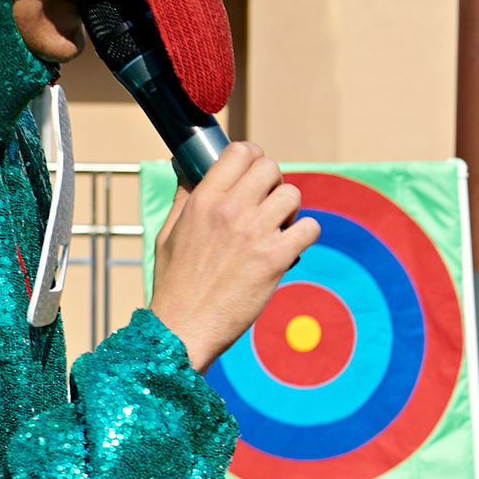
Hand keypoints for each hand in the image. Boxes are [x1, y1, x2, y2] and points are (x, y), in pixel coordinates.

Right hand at [148, 141, 319, 371]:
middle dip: (274, 182)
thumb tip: (191, 171)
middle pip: (271, 168)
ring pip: (293, 195)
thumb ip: (184, 198)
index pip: (240, 152)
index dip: (254, 156)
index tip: (255, 171)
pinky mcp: (275, 259)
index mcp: (204, 200)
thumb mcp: (169, 232)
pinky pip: (310, 228)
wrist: (184, 326)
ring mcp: (255, 234)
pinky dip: (306, 234)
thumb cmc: (174, 283)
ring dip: (290, 209)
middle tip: (268, 204)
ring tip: (278, 228)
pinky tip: (292, 246)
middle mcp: (231, 210)